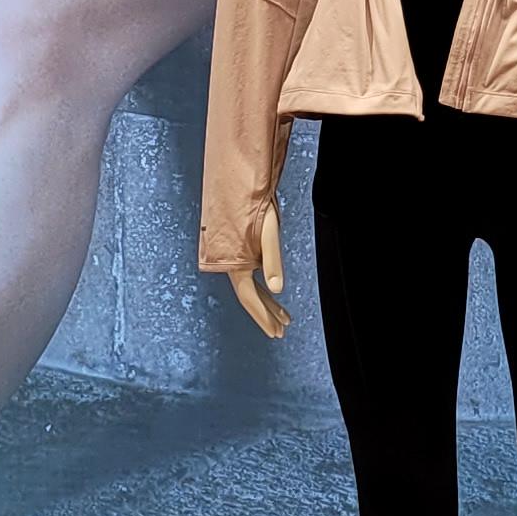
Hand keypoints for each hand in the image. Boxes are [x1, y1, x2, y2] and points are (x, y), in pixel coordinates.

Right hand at [228, 198, 286, 339]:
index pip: (250, 299)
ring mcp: (235, 258)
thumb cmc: (252, 204)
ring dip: (267, 302)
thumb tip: (278, 289)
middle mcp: (232, 264)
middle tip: (282, 330)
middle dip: (267, 314)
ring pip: (252, 287)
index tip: (276, 332)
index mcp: (236, 263)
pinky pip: (251, 275)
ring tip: (284, 317)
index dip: (264, 317)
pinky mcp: (240, 250)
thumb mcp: (268, 232)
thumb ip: (272, 261)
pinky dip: (263, 286)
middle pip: (251, 297)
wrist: (238, 182)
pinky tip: (272, 290)